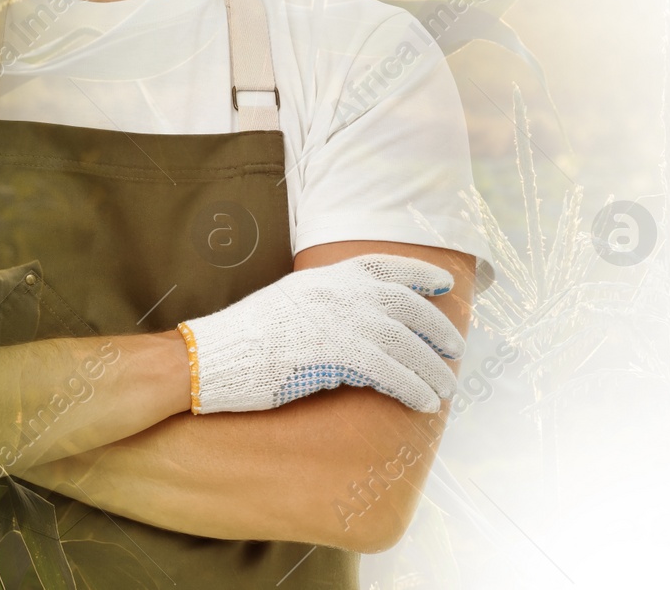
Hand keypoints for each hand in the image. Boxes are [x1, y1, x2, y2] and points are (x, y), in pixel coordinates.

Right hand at [177, 253, 465, 413]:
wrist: (214, 356)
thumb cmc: (249, 337)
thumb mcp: (293, 301)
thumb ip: (329, 302)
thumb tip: (363, 321)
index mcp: (329, 275)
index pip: (386, 266)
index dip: (420, 274)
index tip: (445, 285)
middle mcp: (339, 291)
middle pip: (405, 306)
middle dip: (436, 328)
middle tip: (455, 348)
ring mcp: (338, 320)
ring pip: (403, 344)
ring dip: (430, 368)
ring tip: (446, 387)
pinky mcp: (335, 354)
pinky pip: (387, 372)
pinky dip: (410, 387)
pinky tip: (423, 402)